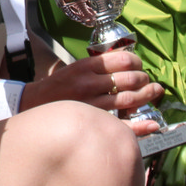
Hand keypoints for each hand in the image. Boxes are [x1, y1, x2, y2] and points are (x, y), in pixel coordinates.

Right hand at [23, 51, 160, 114]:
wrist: (33, 105)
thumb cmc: (57, 86)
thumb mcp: (74, 68)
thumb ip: (97, 66)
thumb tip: (126, 63)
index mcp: (86, 66)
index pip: (123, 59)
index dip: (138, 62)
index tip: (139, 67)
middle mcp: (90, 83)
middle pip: (130, 78)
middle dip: (145, 80)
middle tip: (147, 82)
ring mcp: (92, 103)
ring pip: (130, 99)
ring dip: (147, 96)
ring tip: (153, 93)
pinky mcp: (92, 121)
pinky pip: (121, 124)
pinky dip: (141, 125)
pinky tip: (153, 123)